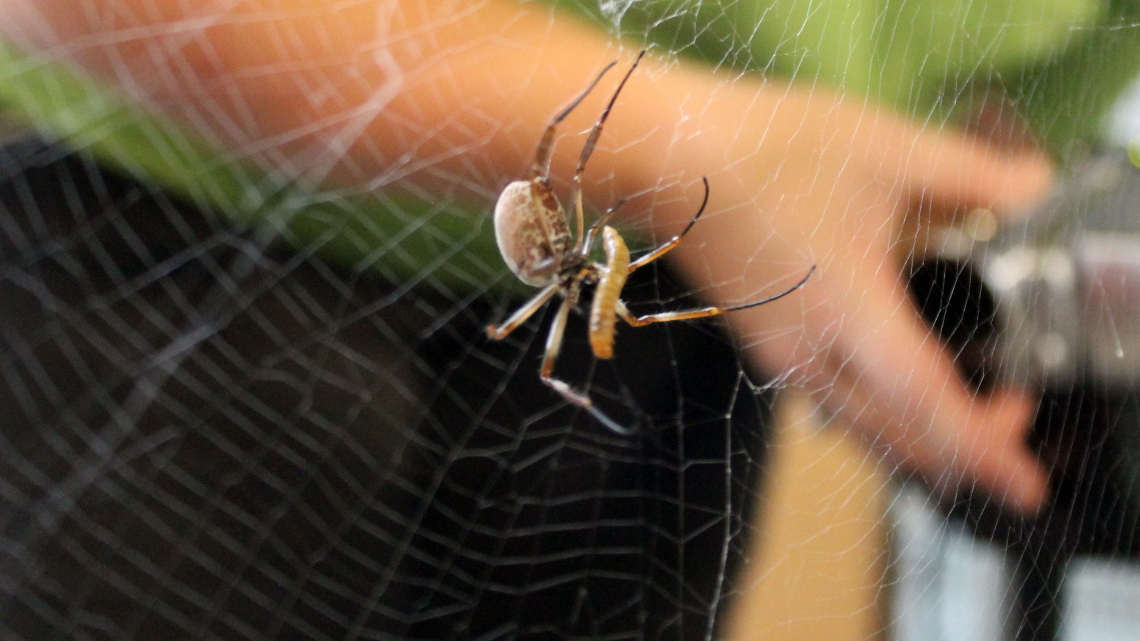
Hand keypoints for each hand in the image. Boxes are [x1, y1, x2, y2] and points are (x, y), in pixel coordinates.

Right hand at [647, 84, 1053, 513]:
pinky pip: (835, 407)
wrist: (668, 161)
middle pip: (899, 437)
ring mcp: (781, 358)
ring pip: (864, 429)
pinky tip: (898, 379)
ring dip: (921, 433)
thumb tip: (1034, 190)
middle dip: (966, 445)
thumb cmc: (768, 152)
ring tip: (970, 404)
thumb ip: (970, 175)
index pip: (927, 403)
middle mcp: (811, 356)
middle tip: (1015, 406)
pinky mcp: (764, 346)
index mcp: (848, 313)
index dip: (984, 448)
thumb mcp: (884, 149)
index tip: (1026, 487)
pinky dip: (882, 415)